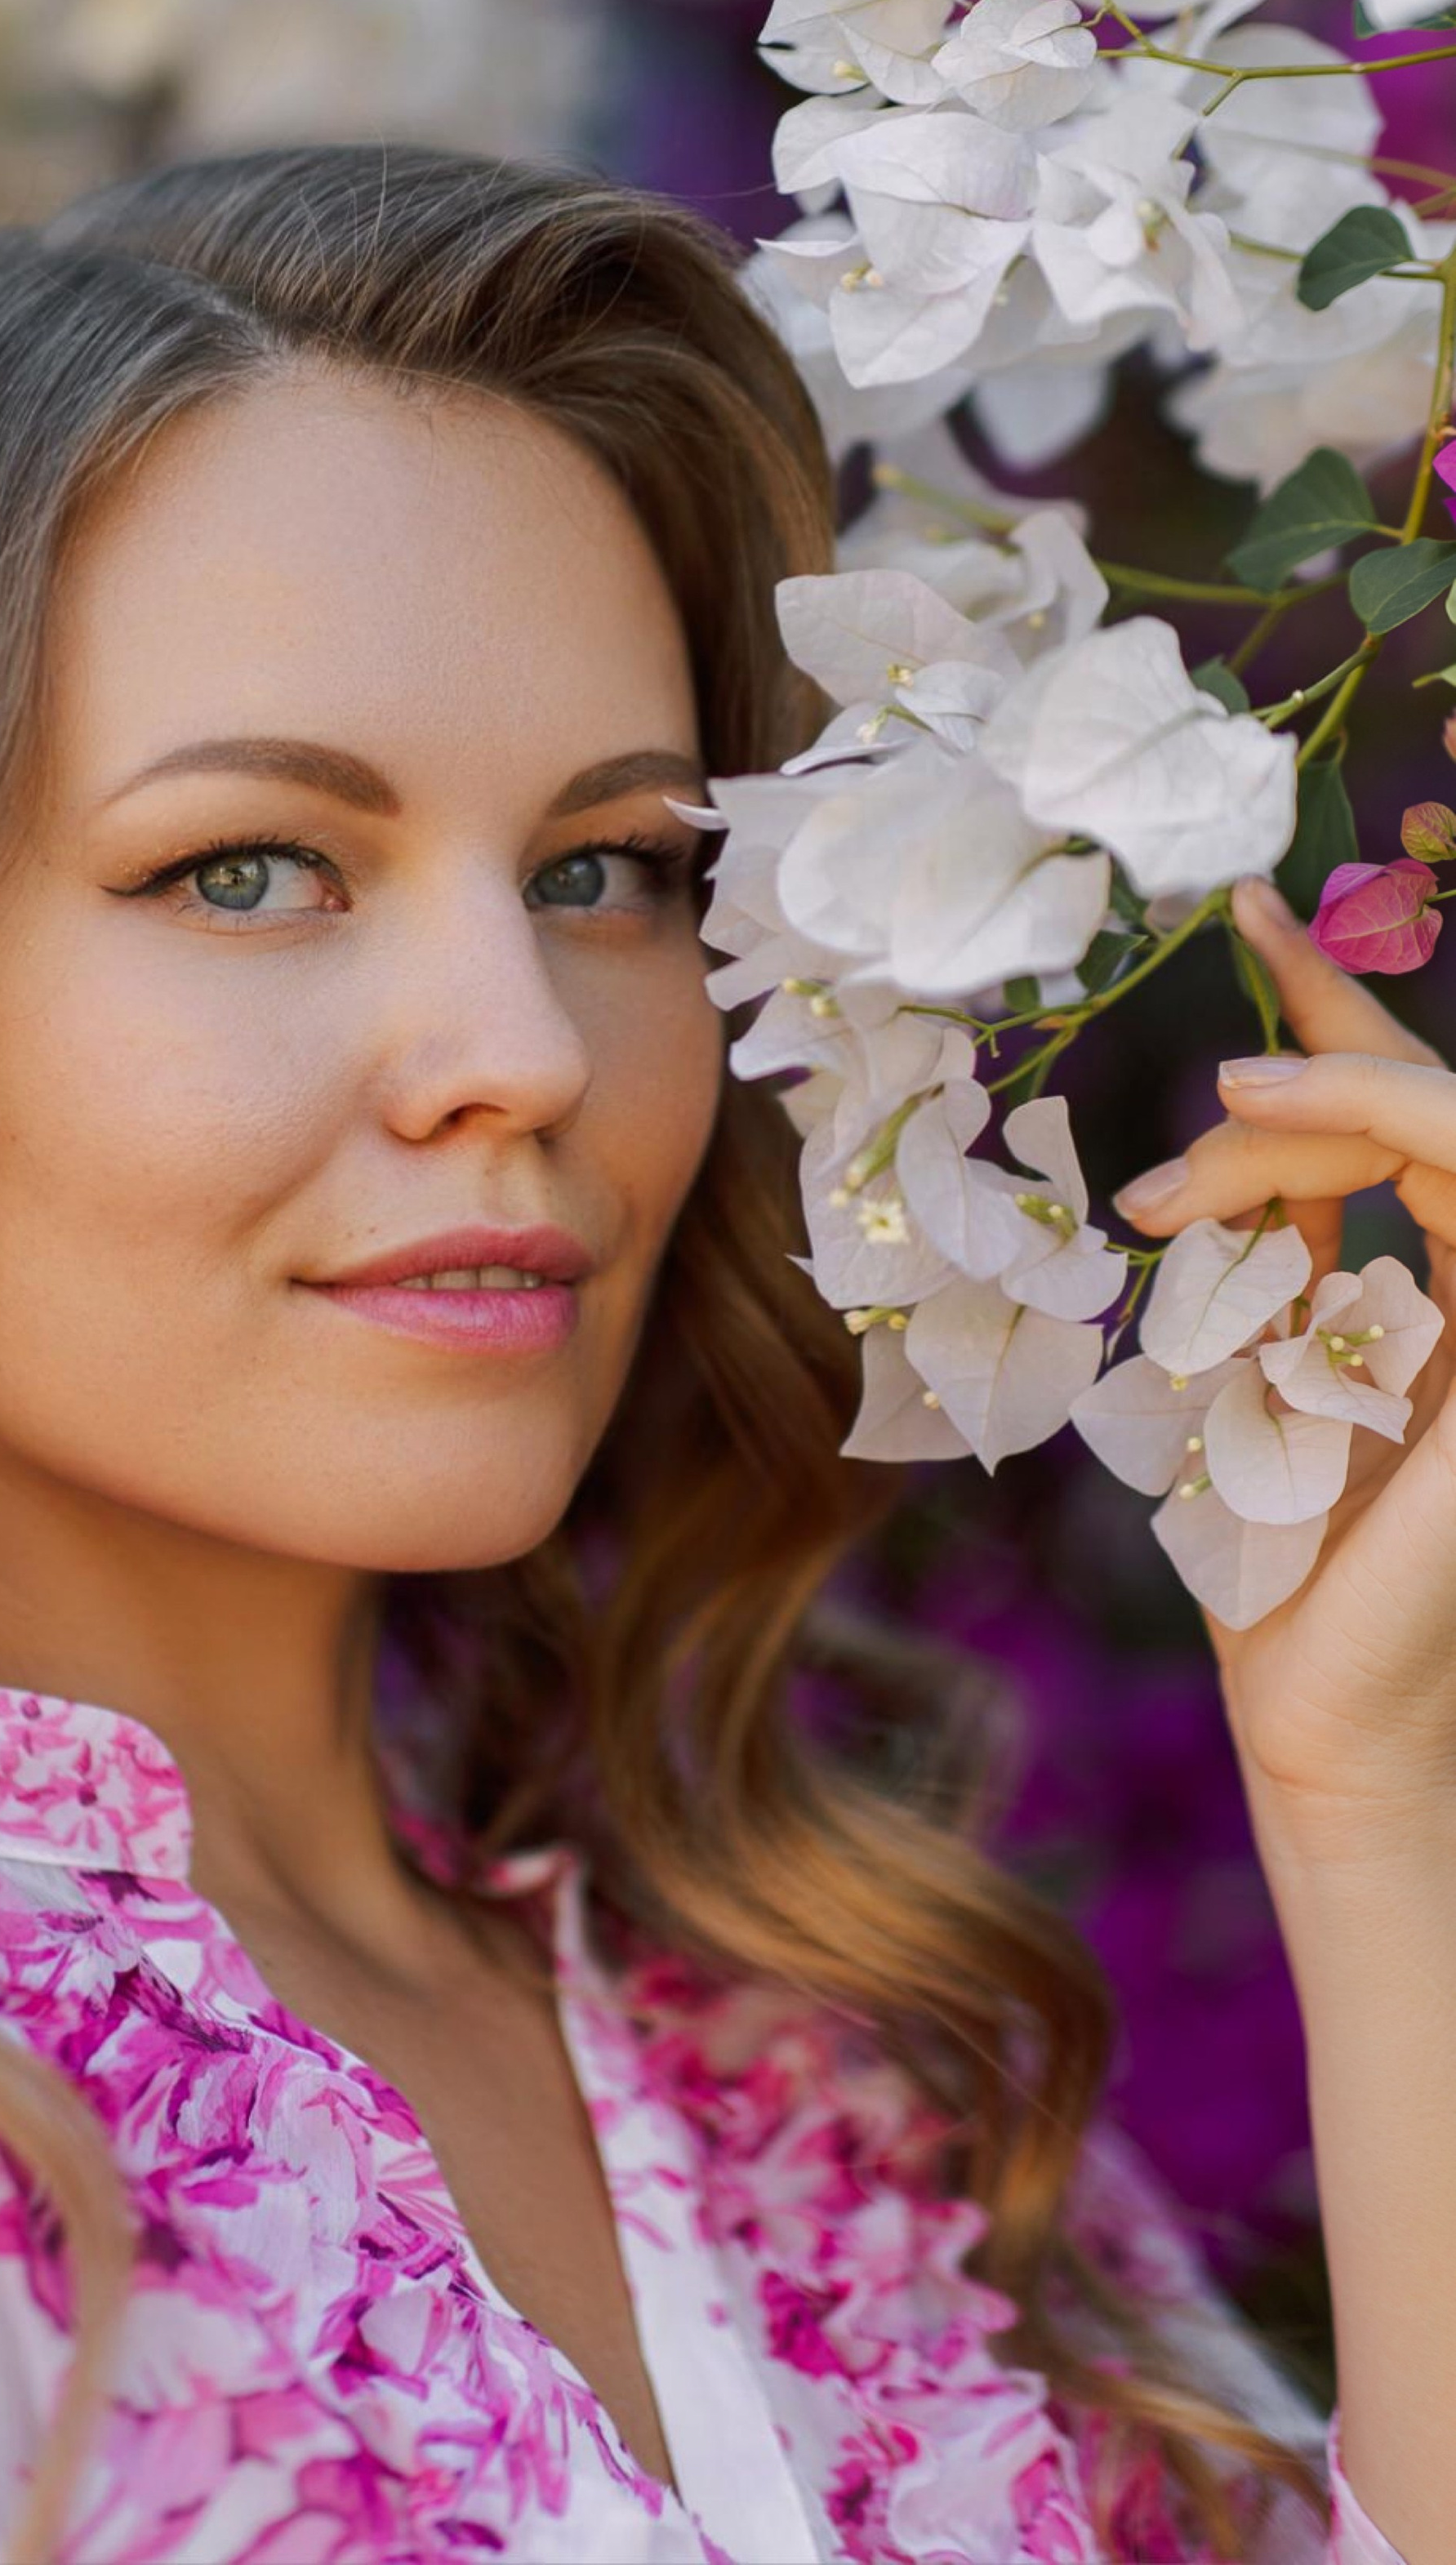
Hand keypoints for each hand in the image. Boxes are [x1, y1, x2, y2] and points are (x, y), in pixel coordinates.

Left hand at [1111, 876, 1454, 1855]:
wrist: (1318, 1713)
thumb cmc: (1277, 1569)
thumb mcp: (1261, 1369)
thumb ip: (1283, 1256)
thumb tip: (1244, 1149)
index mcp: (1453, 1292)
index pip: (1409, 1119)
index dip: (1340, 1014)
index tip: (1251, 915)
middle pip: (1424, 1106)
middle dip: (1316, 1036)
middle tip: (1202, 1010)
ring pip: (1445, 1128)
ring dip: (1314, 1099)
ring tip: (1197, 1127)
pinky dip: (1374, 1116)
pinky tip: (1246, 1124)